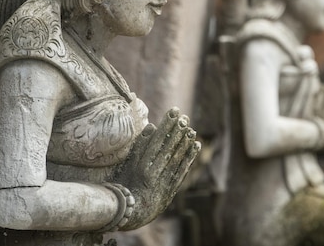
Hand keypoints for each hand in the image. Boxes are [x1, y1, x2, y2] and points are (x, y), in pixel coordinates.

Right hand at [113, 107, 199, 229]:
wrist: (133, 213)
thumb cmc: (127, 185)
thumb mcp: (128, 165)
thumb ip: (139, 146)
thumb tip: (152, 127)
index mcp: (140, 165)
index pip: (157, 140)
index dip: (166, 124)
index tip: (173, 111)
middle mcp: (153, 173)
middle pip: (168, 147)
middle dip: (177, 130)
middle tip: (185, 117)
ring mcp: (163, 182)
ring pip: (177, 158)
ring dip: (186, 142)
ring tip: (192, 129)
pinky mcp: (171, 189)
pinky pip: (182, 170)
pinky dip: (190, 157)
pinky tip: (196, 145)